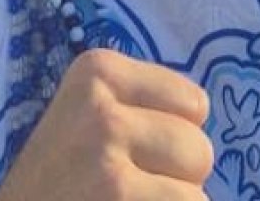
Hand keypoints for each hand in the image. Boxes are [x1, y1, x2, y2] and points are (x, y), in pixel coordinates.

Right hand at [0, 49, 213, 200]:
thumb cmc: (54, 180)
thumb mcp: (85, 119)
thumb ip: (141, 107)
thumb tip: (205, 117)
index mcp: (97, 71)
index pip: (194, 104)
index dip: (173, 137)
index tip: (128, 153)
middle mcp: (99, 110)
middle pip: (200, 148)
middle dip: (175, 177)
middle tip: (124, 189)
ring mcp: (105, 160)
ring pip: (197, 192)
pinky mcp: (117, 198)